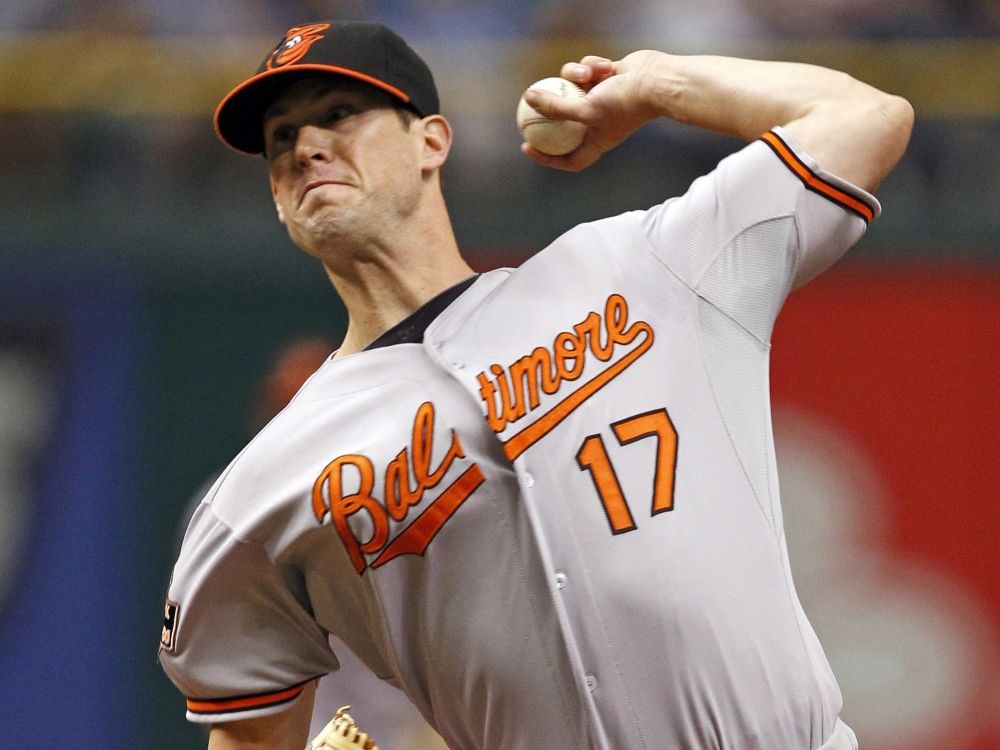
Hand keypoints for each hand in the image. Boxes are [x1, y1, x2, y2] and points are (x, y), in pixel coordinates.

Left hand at [519, 50, 665, 171]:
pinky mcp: (607, 77)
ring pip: (573, 87)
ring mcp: (603, 99)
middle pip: (566, 122)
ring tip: (582, 74)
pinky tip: (603, 65)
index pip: (568, 158)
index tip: (527, 146)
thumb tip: (528, 98)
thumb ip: (555, 107)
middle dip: (549, 110)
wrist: (656, 81)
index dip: (547, 157)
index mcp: (597, 141)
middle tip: (528, 104)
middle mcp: (599, 122)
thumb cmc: (623, 103)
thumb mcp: (585, 109)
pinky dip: (592, 66)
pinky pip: (588, 70)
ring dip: (574, 76)